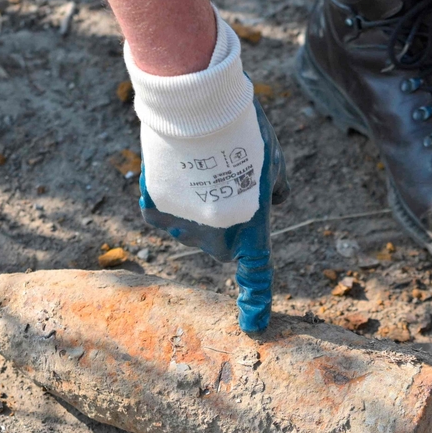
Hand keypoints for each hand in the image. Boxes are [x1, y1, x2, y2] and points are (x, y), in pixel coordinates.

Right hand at [129, 15, 285, 331]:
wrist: (195, 104)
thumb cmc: (243, 128)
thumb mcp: (274, 159)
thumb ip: (276, 189)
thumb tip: (274, 200)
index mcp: (252, 227)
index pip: (257, 275)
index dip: (257, 303)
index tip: (254, 327)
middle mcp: (218, 237)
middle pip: (223, 244)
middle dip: (227, 224)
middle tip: (227, 181)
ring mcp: (184, 227)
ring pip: (193, 228)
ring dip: (197, 207)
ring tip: (200, 166)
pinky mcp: (155, 212)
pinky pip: (166, 213)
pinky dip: (170, 197)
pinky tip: (176, 168)